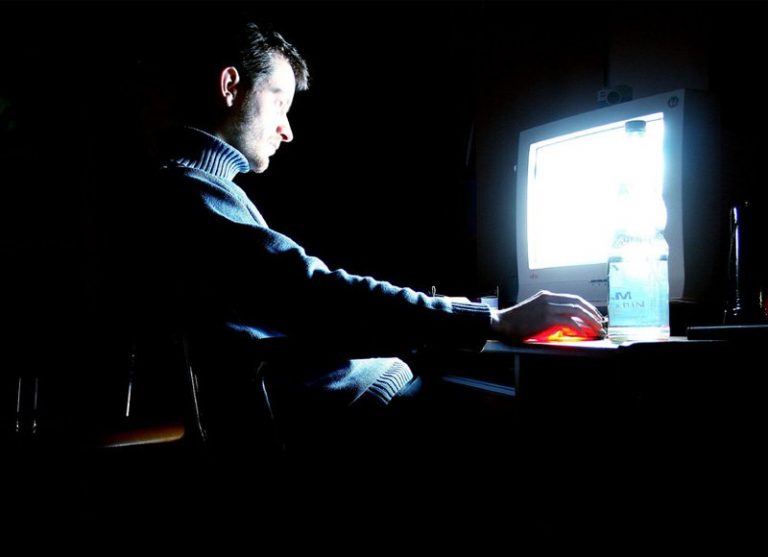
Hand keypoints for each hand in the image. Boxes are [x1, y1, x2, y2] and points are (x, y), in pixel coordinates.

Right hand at [489, 290, 606, 341]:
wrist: (503, 323)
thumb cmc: (517, 321)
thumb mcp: (534, 311)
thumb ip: (549, 312)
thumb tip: (566, 322)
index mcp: (546, 296)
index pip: (573, 298)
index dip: (586, 306)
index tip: (594, 315)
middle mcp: (549, 298)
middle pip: (578, 302)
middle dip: (592, 313)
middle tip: (600, 323)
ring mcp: (547, 307)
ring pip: (576, 310)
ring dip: (589, 320)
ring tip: (596, 329)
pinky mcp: (546, 317)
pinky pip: (568, 321)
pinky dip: (578, 327)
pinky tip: (584, 332)